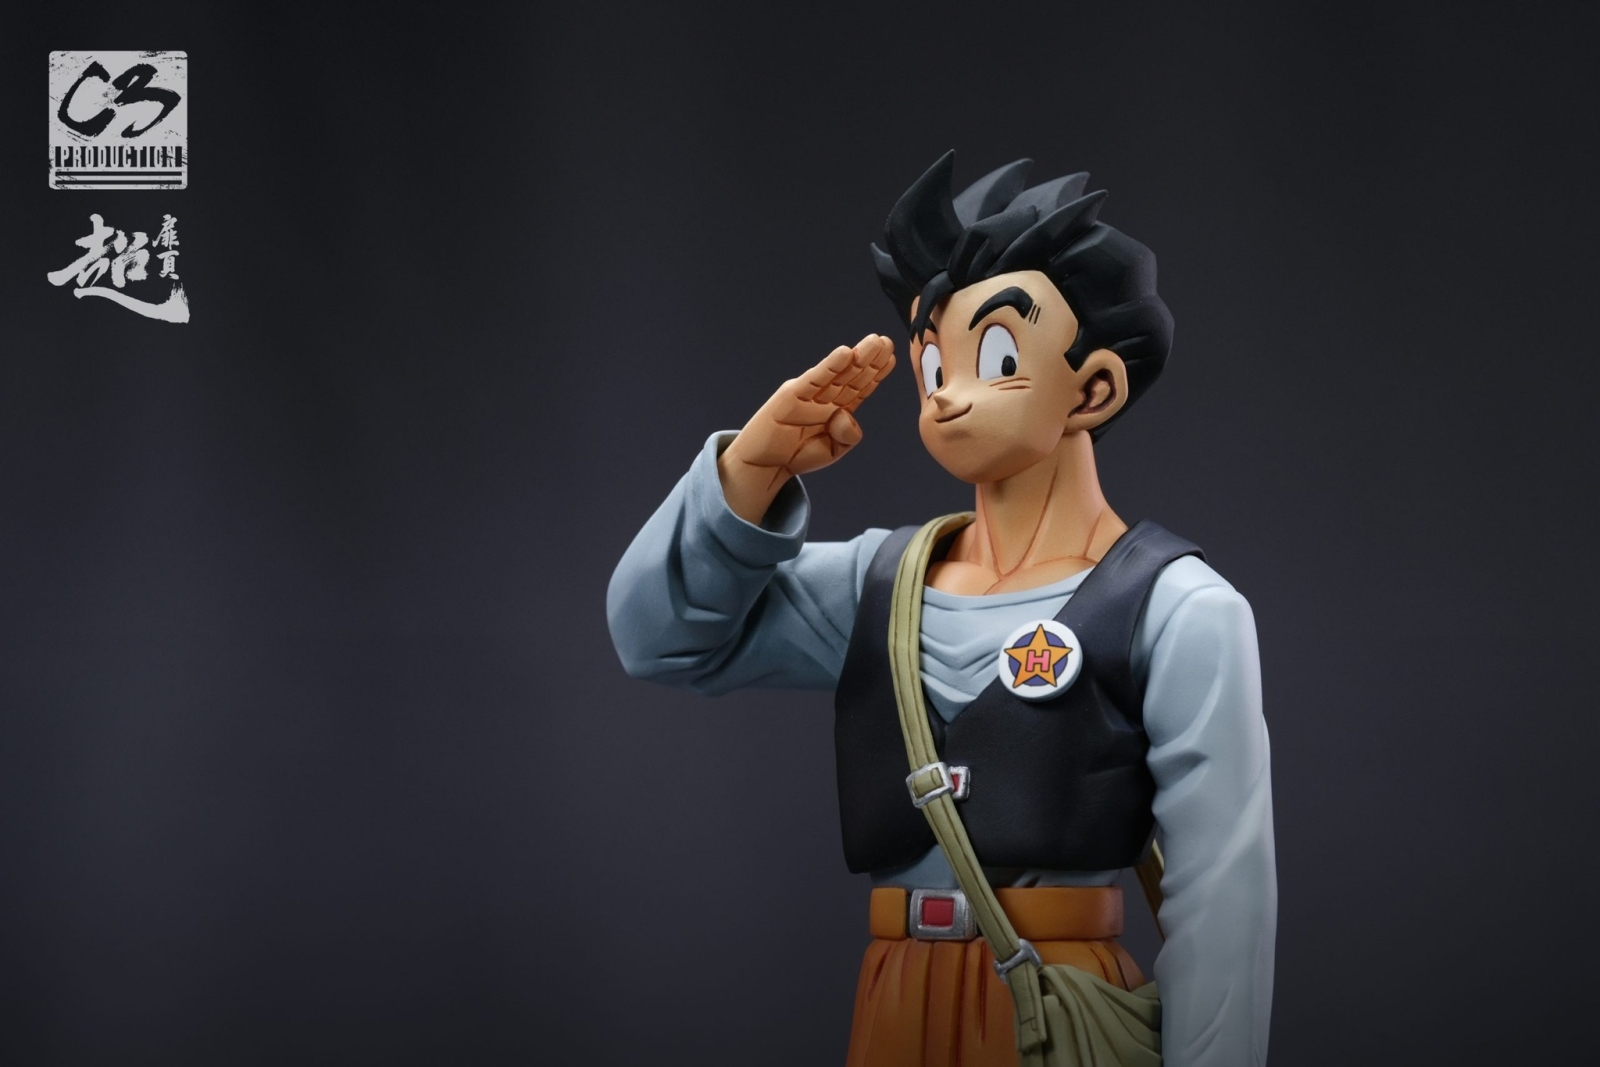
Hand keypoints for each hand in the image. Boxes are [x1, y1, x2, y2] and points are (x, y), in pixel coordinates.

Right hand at [718, 334, 895, 523]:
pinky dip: (829, 366)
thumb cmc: (797, 455)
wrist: (765, 464)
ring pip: (839, 373)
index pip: (861, 388)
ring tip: (875, 342)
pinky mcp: (792, 394)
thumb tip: (846, 414)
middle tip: (886, 342)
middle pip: (853, 376)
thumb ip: (847, 435)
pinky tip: (844, 353)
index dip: (877, 373)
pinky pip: (815, 379)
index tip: (892, 357)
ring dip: (857, 357)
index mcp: (838, 410)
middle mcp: (826, 398)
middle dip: (871, 359)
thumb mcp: (833, 450)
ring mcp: (810, 394)